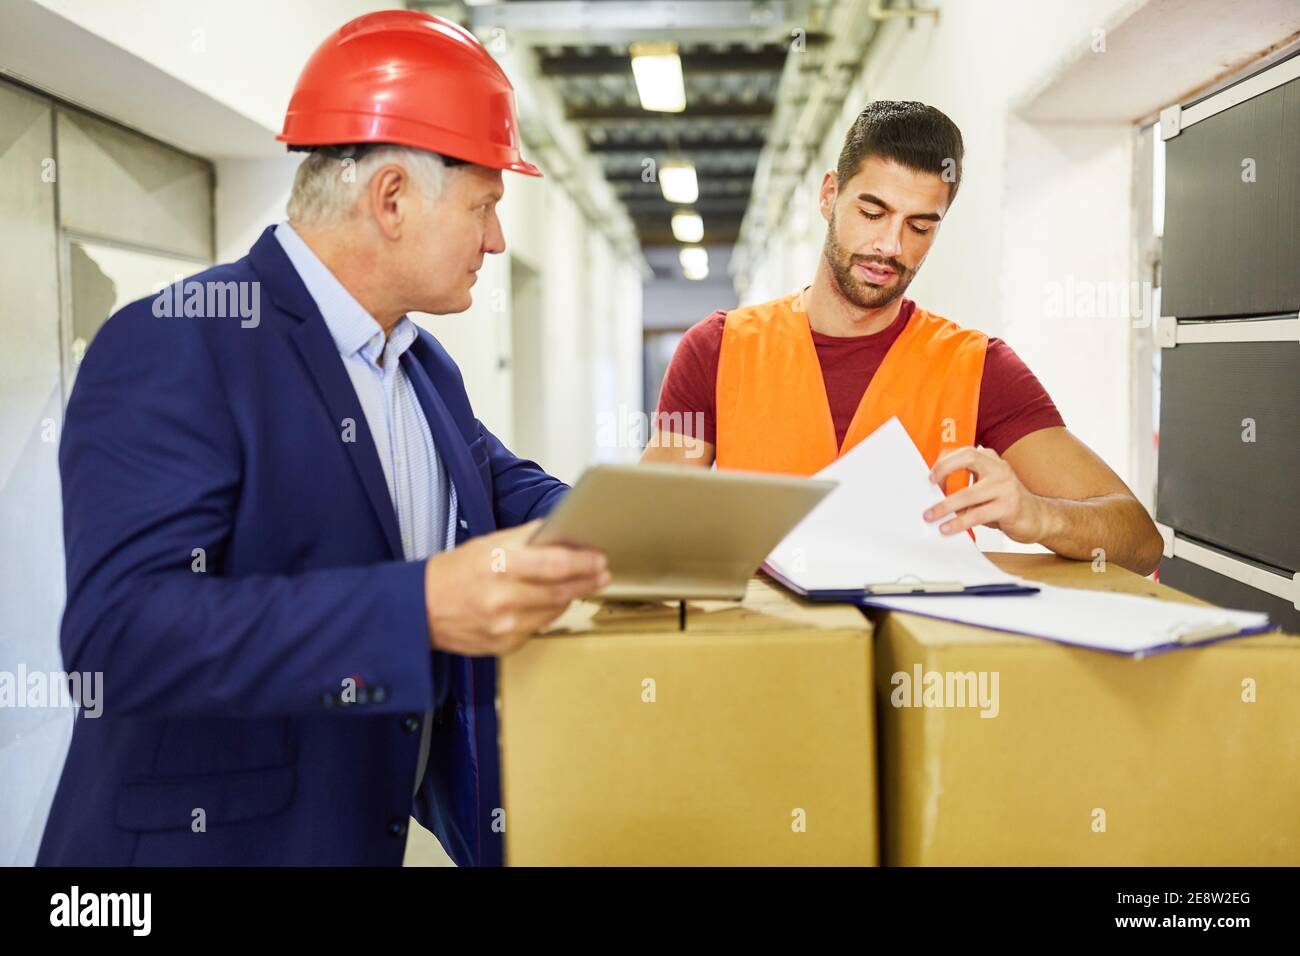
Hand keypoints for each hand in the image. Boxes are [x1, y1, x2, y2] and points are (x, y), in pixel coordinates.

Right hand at [423, 520, 609, 655]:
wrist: (421, 608)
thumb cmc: (456, 572)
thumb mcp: (489, 544)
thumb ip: (526, 538)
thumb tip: (560, 529)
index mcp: (500, 565)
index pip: (555, 564)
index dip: (583, 563)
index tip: (600, 559)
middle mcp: (503, 598)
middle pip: (560, 591)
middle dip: (587, 582)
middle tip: (603, 575)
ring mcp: (504, 626)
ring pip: (553, 612)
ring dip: (570, 598)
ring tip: (580, 586)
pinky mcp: (503, 645)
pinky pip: (537, 628)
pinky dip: (547, 615)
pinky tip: (548, 604)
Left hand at [923, 446, 1047, 542]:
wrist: (1038, 518)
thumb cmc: (1004, 502)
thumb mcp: (984, 487)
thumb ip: (964, 483)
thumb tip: (932, 490)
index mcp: (991, 460)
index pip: (964, 451)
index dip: (944, 461)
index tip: (929, 476)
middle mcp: (999, 468)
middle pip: (968, 457)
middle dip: (944, 469)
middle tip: (929, 486)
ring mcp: (1006, 486)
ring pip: (968, 493)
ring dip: (945, 506)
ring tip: (931, 516)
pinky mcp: (1009, 506)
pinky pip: (977, 514)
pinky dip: (959, 522)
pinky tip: (948, 528)